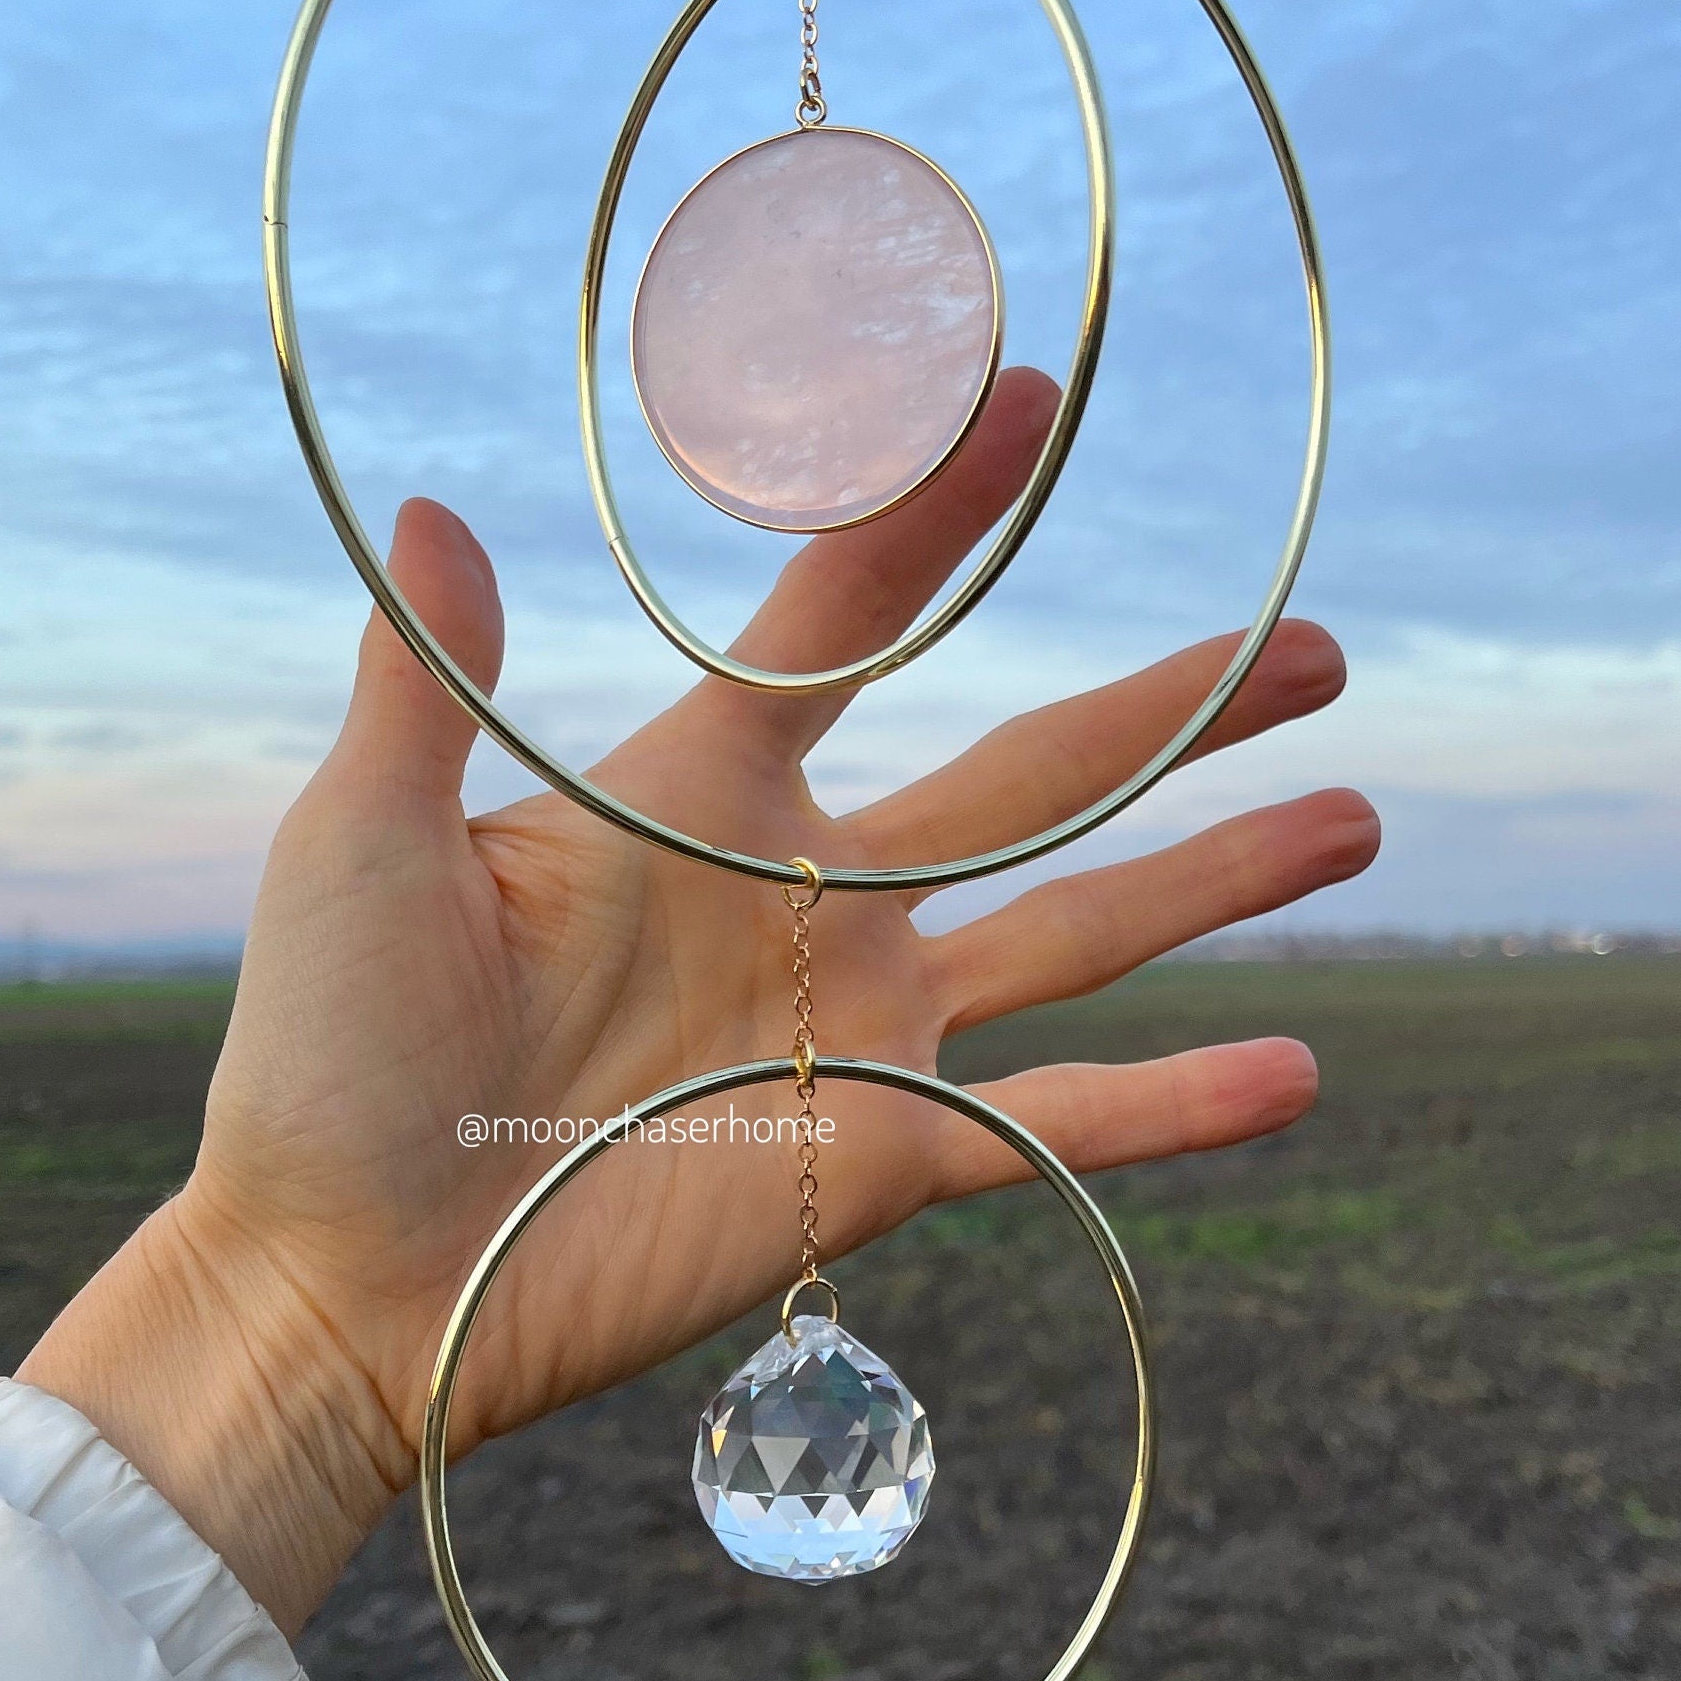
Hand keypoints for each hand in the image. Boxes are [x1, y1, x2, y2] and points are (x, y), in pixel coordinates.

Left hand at [20, 372, 1376, 1629]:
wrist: (341, 1280)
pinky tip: (1298, 1071)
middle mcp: (803, 897)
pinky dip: (1175, 1107)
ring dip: (1217, 875)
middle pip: (1026, 767)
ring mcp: (856, 1031)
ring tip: (1357, 817)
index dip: (939, 512)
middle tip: (1313, 646)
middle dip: (1167, 707)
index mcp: (691, 791)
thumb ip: (423, 687)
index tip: (1029, 400)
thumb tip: (436, 506)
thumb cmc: (323, 1059)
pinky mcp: (875, 1161)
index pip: (849, 616)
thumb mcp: (357, 846)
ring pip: (1081, 926)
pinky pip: (1057, 1127)